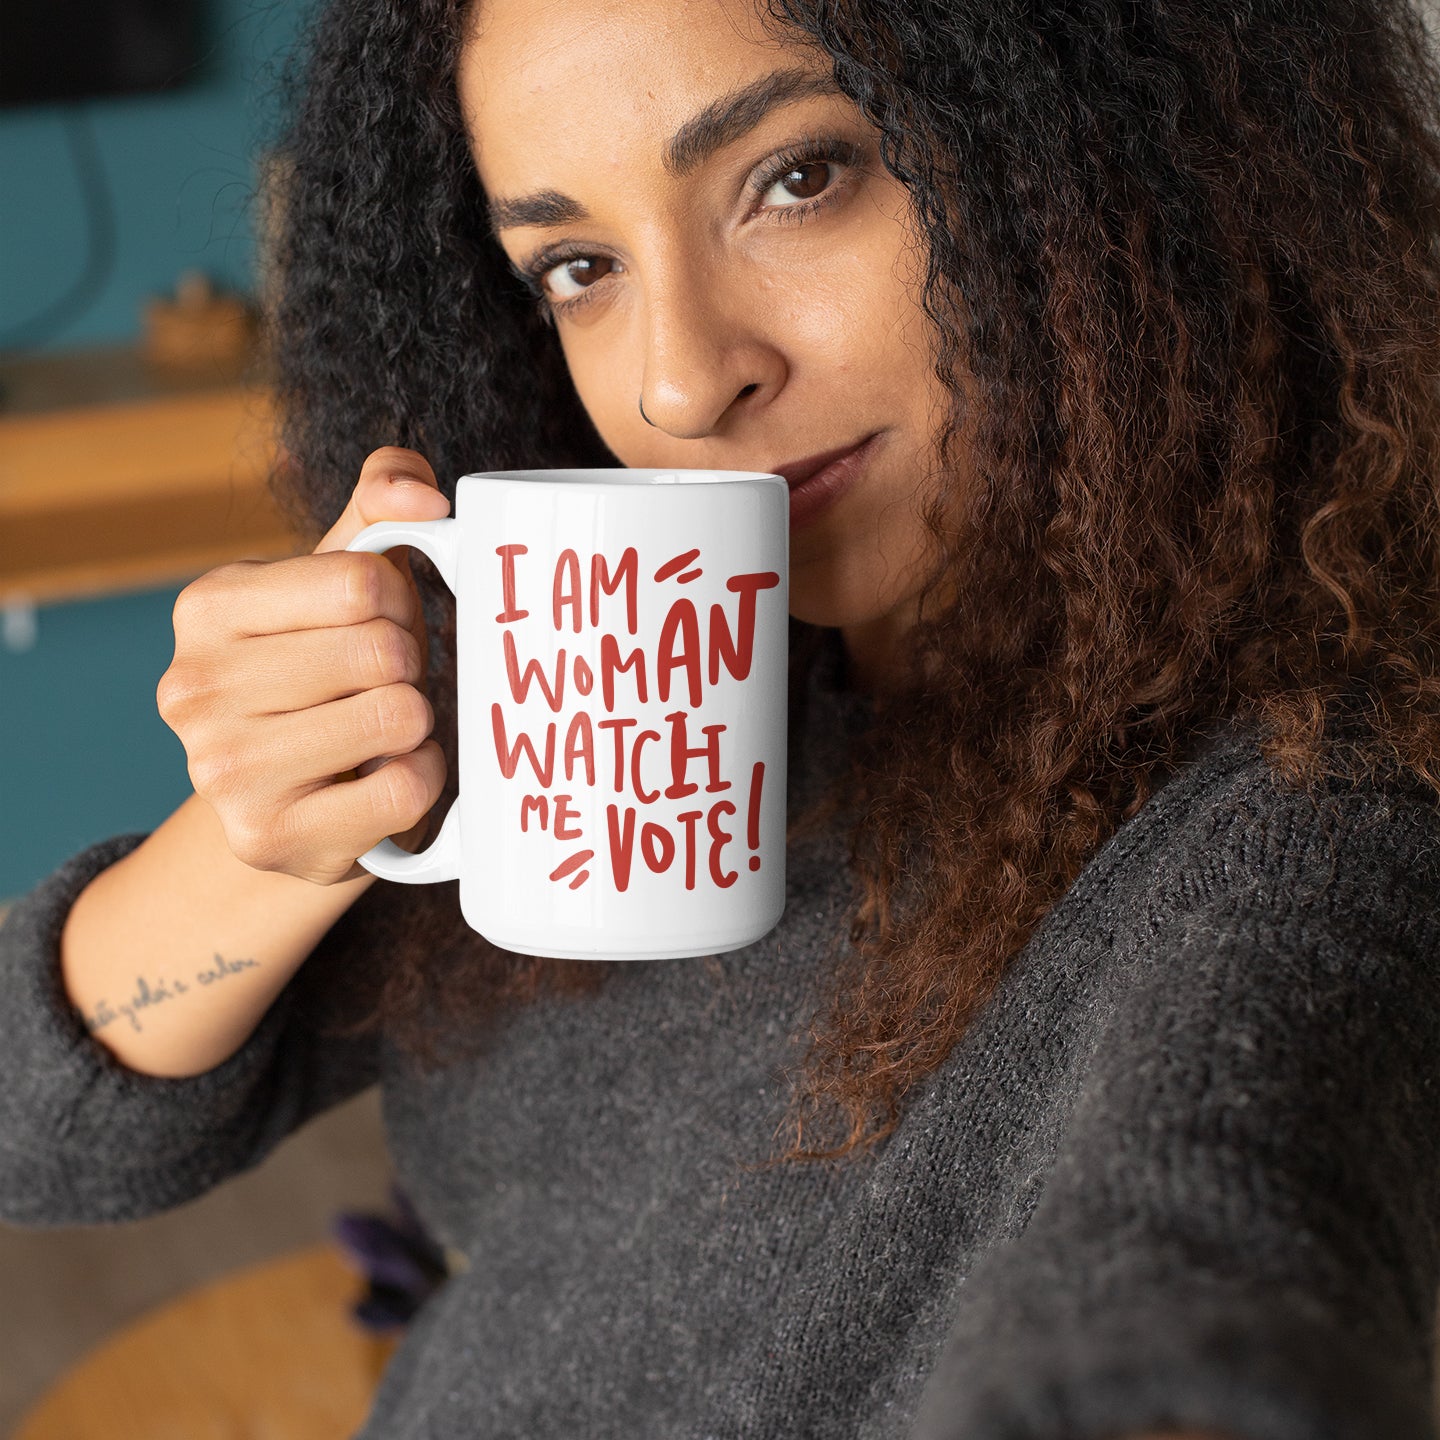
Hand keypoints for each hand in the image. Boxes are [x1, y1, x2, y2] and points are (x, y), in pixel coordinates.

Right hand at [157, 446, 451, 884]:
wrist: (289, 798)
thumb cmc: (327, 672)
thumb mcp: (339, 579)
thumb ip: (381, 507)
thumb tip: (422, 495)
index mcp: (208, 608)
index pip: (364, 580)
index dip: (400, 601)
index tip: (381, 625)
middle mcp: (193, 688)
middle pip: (383, 650)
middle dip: (410, 665)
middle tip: (386, 685)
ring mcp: (223, 772)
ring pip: (399, 717)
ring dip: (417, 723)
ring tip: (382, 730)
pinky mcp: (271, 839)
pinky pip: (407, 789)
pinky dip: (422, 778)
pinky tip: (387, 775)